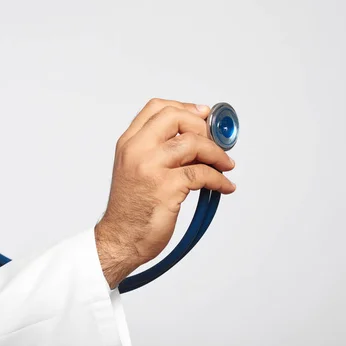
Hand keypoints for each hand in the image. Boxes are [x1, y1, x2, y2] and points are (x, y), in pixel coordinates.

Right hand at [95, 98, 236, 288]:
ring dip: (217, 154)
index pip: (156, 108)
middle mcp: (137, 151)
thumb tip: (194, 137)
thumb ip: (155, 149)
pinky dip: (219, 179)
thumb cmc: (130, 208)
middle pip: (175, 117)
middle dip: (202, 126)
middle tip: (214, 142)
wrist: (121, 238)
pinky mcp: (166, 188)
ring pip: (193, 143)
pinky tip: (224, 185)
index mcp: (128, 143)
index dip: (185, 108)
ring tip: (225, 165)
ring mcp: (151, 168)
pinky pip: (202, 174)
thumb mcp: (134, 168)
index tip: (202, 116)